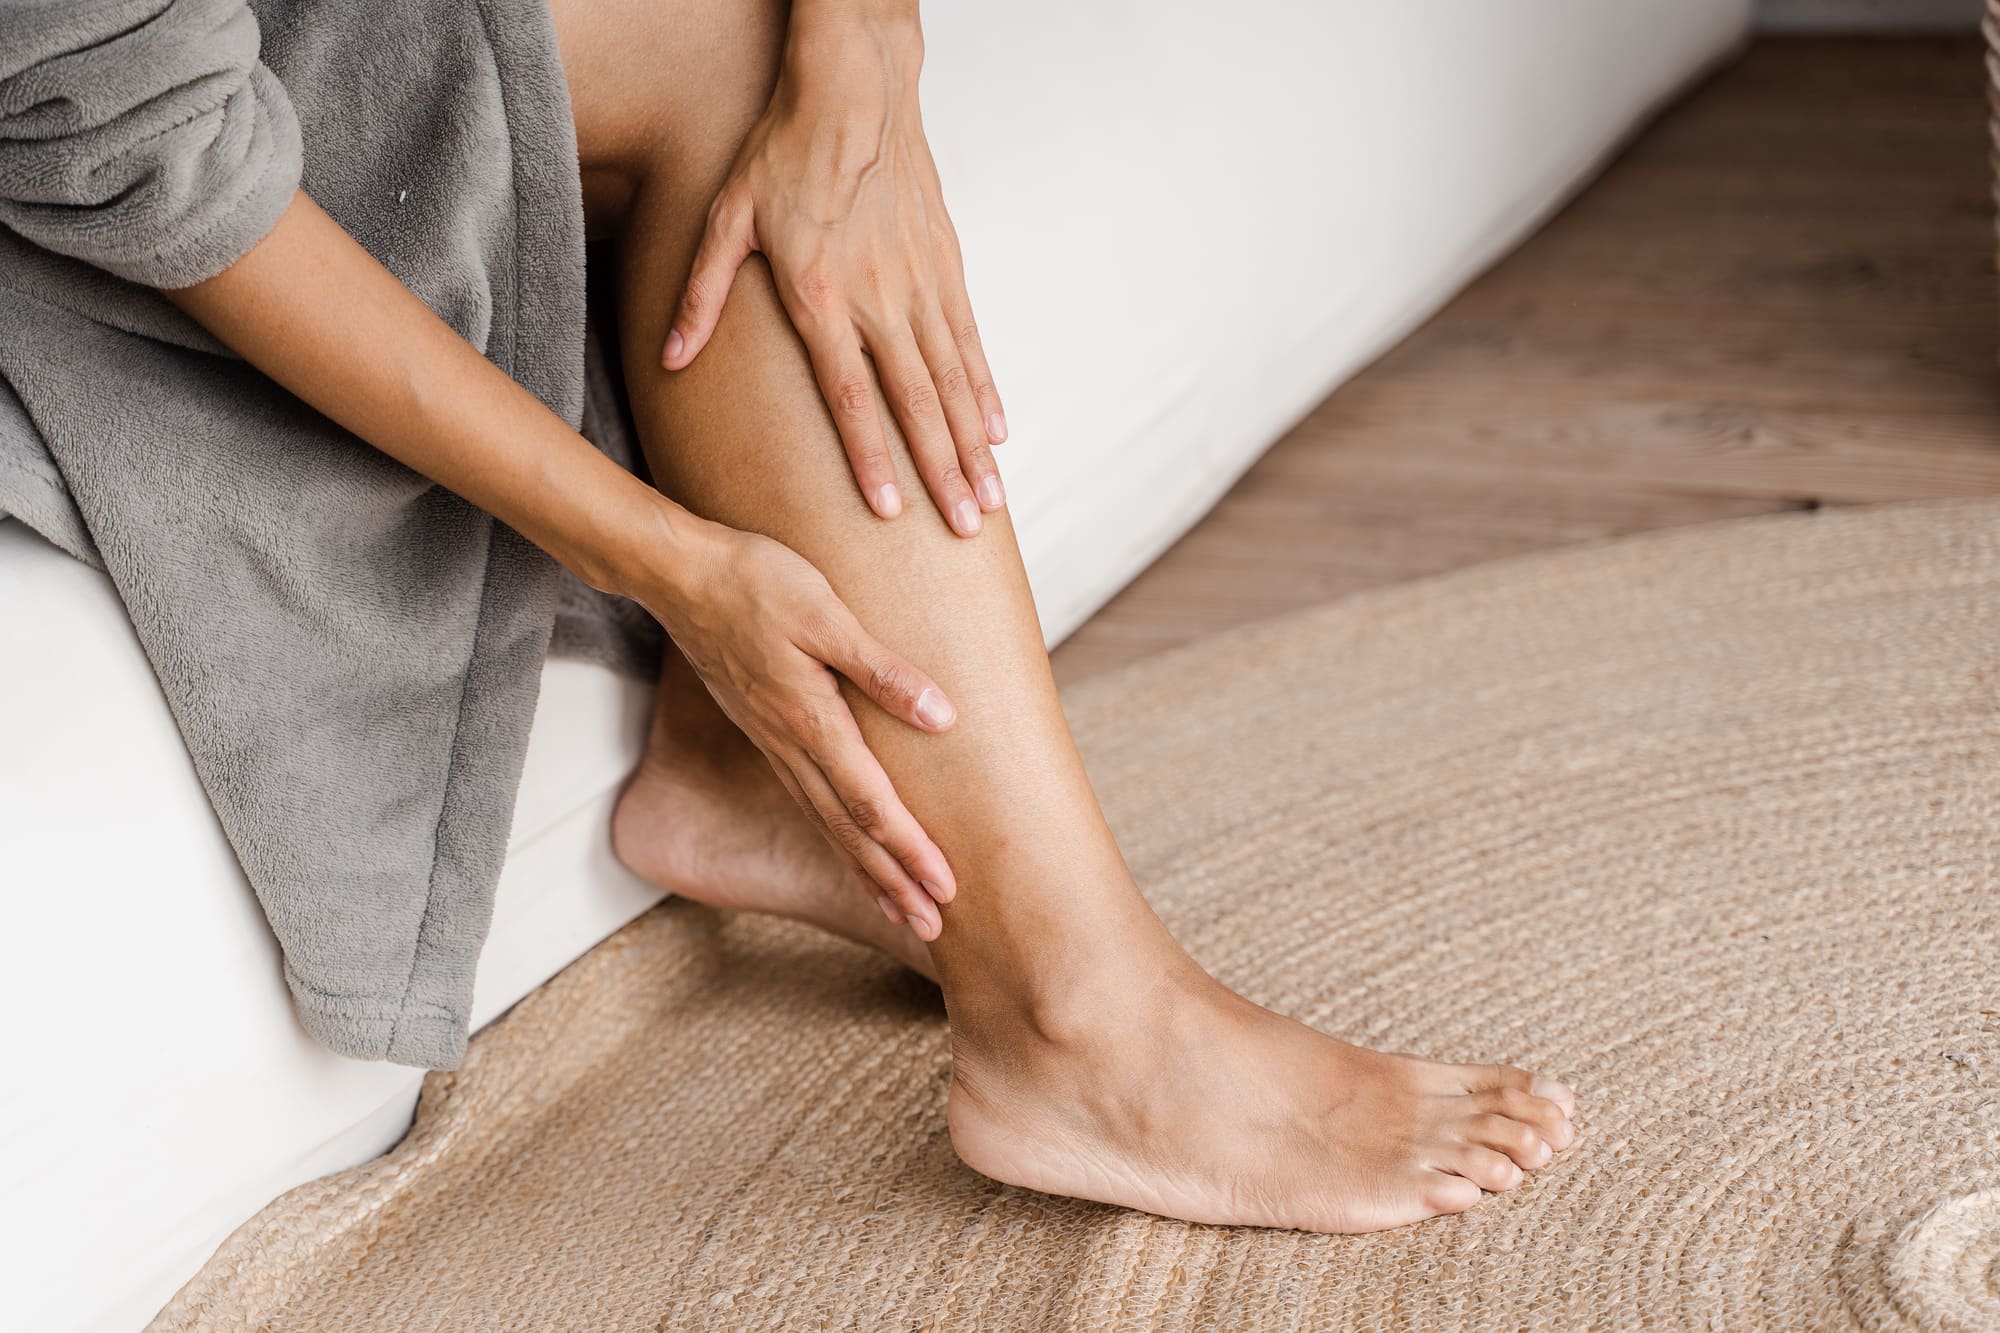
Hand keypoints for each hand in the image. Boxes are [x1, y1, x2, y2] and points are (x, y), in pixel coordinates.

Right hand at [632, 513, 958, 938]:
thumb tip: (943, 717)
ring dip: (865, 867)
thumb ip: (882, 671)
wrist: (680, 574)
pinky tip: (849, 844)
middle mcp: (790, 745)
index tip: (945, 890)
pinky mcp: (765, 729)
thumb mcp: (827, 615)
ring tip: (899, 906)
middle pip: (848, 830)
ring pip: (825, 821)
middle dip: (892, 881)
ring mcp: (773, 741)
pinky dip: (836, 833)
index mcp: (811, 721)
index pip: (870, 804)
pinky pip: (806, 798)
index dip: (909, 851)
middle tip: (931, 927)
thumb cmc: (757, 582)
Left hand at [661, 12, 1006, 536]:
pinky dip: (987, 389)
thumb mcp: (726, 220)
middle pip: (916, 402)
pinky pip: (970, 341)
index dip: (872, 458)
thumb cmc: (783, 154)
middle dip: (941, 471)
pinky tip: (1000, 431)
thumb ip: (702, 295)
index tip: (891, 512)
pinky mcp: (946, 265)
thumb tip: (673, 358)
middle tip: (964, 529)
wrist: (854, 90)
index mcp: (821, 296)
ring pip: (954, 379)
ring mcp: (920, 284)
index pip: (851, 395)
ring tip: (989, 500)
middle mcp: (880, 298)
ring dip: (973, 444)